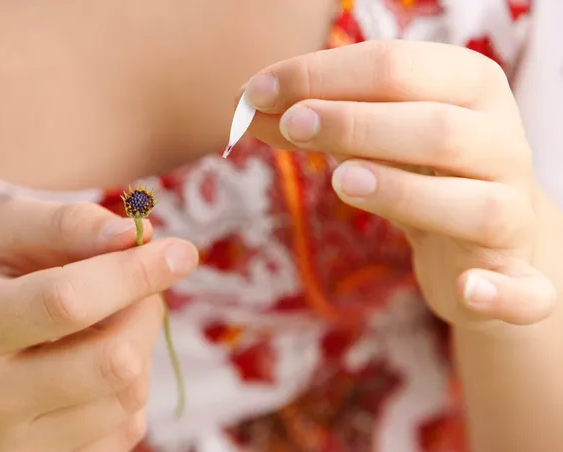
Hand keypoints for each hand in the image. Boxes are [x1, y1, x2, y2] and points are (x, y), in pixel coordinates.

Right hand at [0, 199, 197, 450]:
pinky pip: (127, 429)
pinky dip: (128, 388)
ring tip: (103, 328)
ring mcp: (15, 447)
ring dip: (139, 348)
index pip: (67, 302)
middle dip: (144, 310)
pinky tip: (93, 369)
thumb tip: (137, 233)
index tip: (182, 252)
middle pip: (115, 358)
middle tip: (133, 289)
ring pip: (129, 394)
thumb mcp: (3, 238)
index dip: (134, 274)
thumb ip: (66, 225)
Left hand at [245, 40, 558, 329]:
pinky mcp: (518, 276)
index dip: (321, 74)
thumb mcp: (371, 140)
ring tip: (343, 182)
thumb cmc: (423, 173)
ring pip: (476, 203)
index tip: (256, 90)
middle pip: (436, 128)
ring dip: (407, 192)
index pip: (394, 66)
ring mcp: (514, 213)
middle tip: (295, 124)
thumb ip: (317, 122)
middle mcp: (501, 145)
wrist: (489, 233)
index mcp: (468, 90)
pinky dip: (500, 292)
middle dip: (358, 124)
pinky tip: (466, 291)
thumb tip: (246, 105)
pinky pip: (525, 290)